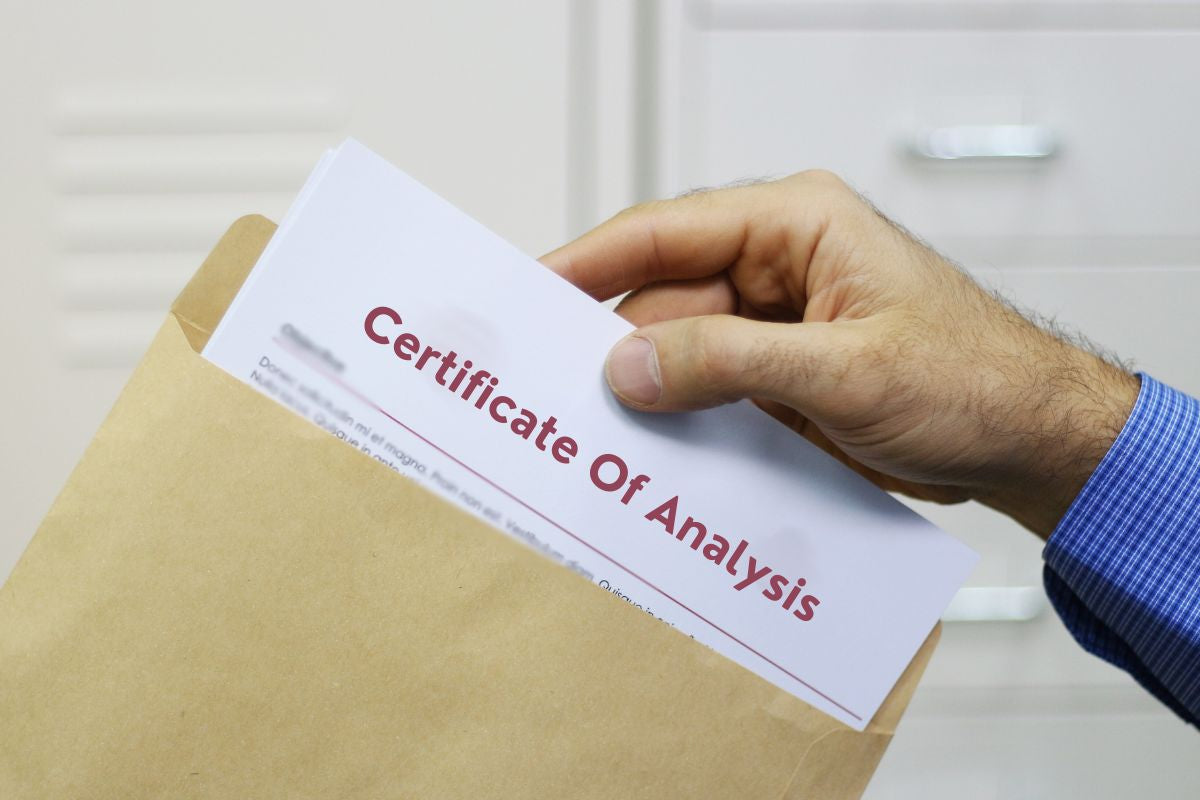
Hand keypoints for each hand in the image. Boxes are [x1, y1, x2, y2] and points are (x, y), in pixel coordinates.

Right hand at [541, 172, 1139, 537]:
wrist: (1028, 441)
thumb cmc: (974, 380)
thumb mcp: (845, 371)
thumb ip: (732, 363)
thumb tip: (631, 365)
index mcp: (798, 226)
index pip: (668, 232)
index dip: (590, 262)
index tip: (529, 292)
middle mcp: (777, 266)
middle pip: (662, 297)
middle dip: (612, 345)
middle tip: (552, 390)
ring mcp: (775, 325)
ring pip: (680, 350)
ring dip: (647, 392)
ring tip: (594, 432)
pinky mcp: (778, 377)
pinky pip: (708, 391)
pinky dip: (680, 421)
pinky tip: (652, 452)